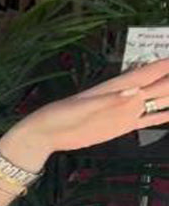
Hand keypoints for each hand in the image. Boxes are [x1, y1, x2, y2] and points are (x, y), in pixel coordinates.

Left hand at [14, 55, 168, 158]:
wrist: (47, 134)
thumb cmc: (62, 115)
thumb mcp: (84, 108)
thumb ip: (110, 101)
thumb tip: (137, 93)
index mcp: (121, 86)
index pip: (155, 71)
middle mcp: (128, 96)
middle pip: (162, 85)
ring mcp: (126, 111)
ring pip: (159, 100)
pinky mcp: (121, 126)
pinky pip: (148, 118)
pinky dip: (163, 115)